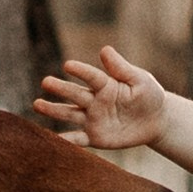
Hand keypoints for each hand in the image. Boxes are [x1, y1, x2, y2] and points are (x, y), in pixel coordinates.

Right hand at [35, 42, 167, 152]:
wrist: (155, 121)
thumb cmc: (148, 95)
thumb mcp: (140, 80)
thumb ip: (122, 68)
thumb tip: (104, 50)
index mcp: (105, 84)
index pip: (91, 77)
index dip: (81, 71)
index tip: (68, 65)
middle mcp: (94, 101)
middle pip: (75, 94)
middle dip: (61, 88)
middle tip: (45, 82)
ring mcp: (92, 119)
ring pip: (70, 113)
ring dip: (54, 109)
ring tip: (37, 104)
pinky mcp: (95, 136)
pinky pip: (78, 139)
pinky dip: (66, 141)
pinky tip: (52, 140)